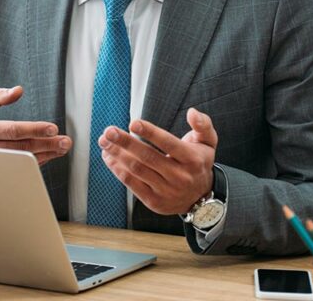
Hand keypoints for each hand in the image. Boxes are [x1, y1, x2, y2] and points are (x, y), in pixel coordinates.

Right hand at [0, 86, 71, 164]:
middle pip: (21, 147)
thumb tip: (18, 90)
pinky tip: (50, 154)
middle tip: (65, 141)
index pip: (11, 130)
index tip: (53, 128)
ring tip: (62, 148)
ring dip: (46, 154)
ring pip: (23, 161)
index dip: (34, 129)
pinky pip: (21, 169)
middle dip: (46, 144)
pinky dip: (38, 162)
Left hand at [98, 107, 217, 215]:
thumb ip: (203, 124)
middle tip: (109, 131)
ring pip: (136, 170)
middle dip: (125, 142)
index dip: (150, 133)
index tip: (133, 123)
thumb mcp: (208, 142)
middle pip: (147, 157)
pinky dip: (117, 170)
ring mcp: (166, 190)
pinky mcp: (154, 201)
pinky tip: (109, 158)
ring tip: (104, 142)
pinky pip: (132, 184)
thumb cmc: (198, 163)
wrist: (200, 198)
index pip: (168, 144)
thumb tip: (192, 112)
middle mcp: (179, 176)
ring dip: (117, 155)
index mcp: (192, 159)